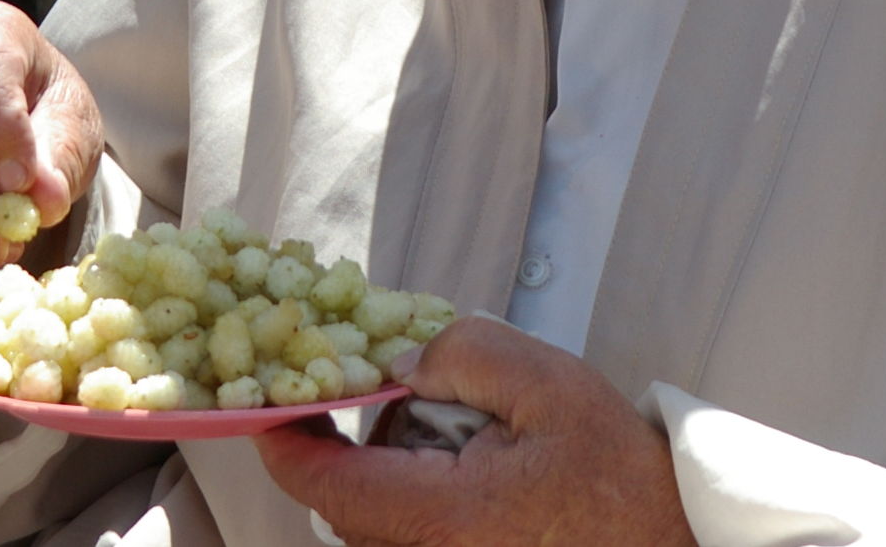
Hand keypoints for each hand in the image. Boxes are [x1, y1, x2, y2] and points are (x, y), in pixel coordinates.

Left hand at [255, 317, 695, 546]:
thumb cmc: (616, 475)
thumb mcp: (549, 385)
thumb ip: (466, 355)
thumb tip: (397, 364)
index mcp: (439, 516)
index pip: (321, 480)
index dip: (281, 433)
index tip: (269, 391)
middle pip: (343, 500)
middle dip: (354, 440)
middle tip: (397, 388)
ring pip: (373, 520)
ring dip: (390, 469)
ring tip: (462, 432)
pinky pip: (406, 534)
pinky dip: (414, 491)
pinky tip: (472, 463)